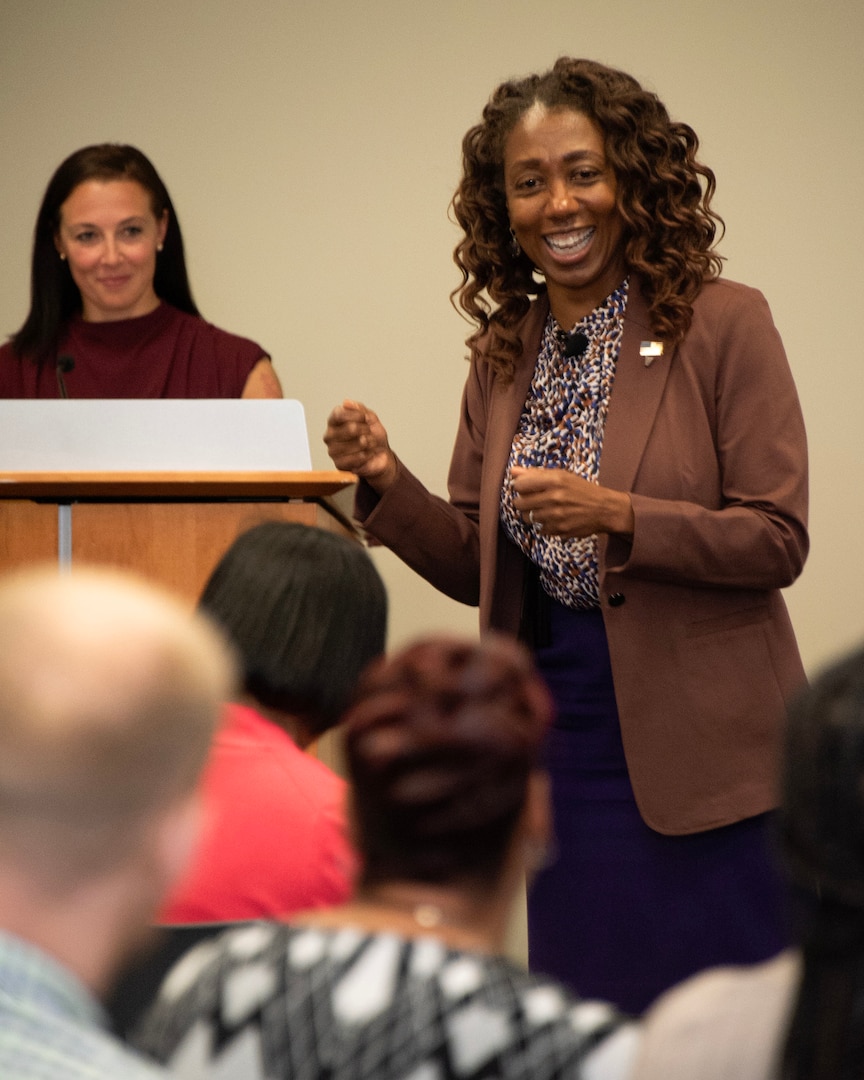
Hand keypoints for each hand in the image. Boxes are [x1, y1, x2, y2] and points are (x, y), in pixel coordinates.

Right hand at [323, 399, 397, 493]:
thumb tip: (346, 402)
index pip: (339, 414)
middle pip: (350, 428)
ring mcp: (333, 450)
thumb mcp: (370, 418)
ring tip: (370, 444)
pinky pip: (354, 459)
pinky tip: (367, 454)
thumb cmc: (373, 435)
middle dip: (366, 430)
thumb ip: (359, 409)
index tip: (365, 418)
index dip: (356, 415)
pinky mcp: (339, 464)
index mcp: (334, 421)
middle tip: (369, 432)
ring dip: (368, 443)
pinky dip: (365, 456)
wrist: (381, 455)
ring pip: (355, 444)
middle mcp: (330, 435)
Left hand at [511, 466, 633, 538]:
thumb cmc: (581, 489)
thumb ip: (535, 473)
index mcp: (554, 480)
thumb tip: (512, 471)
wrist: (604, 509)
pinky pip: (539, 529)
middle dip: (523, 502)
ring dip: (532, 514)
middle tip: (534, 500)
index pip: (519, 485)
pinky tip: (555, 519)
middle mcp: (554, 498)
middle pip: (519, 503)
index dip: (519, 486)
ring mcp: (556, 515)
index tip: (525, 488)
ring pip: (527, 518)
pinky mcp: (559, 530)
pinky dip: (544, 525)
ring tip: (546, 509)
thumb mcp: (561, 476)